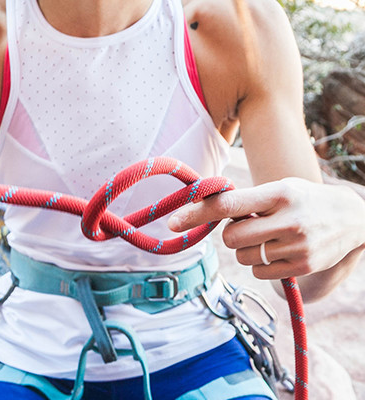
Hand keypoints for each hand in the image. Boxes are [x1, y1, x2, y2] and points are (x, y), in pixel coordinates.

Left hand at [168, 177, 364, 279]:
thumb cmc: (303, 200)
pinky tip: (279, 251)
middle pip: (231, 238)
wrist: (354, 218)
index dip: (197, 213)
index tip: (172, 222)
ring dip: (247, 249)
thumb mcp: (279, 189)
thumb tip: (201, 208)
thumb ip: (245, 199)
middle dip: (232, 234)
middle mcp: (289, 219)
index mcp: (278, 193)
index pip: (229, 204)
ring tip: (271, 237)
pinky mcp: (303, 267)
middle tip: (250, 225)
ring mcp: (297, 245)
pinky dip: (261, 264)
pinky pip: (259, 273)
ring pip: (243, 257)